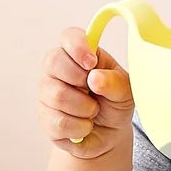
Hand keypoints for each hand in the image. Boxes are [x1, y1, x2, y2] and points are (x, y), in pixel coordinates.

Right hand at [37, 26, 135, 159]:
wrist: (110, 134)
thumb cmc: (115, 102)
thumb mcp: (125, 90)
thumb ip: (114, 82)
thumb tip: (94, 78)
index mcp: (79, 53)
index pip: (68, 36)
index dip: (77, 47)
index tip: (92, 63)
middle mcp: (57, 69)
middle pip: (53, 61)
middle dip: (79, 79)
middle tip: (94, 91)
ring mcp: (47, 93)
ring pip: (57, 95)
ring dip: (85, 108)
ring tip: (94, 111)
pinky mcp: (45, 118)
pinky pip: (58, 122)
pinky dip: (79, 127)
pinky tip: (85, 126)